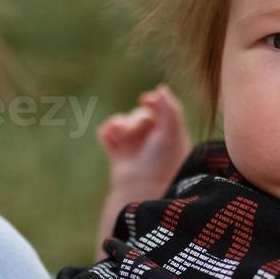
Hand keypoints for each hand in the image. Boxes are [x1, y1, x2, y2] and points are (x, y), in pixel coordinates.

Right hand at [97, 84, 192, 202]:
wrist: (140, 190)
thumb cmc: (162, 163)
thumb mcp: (171, 133)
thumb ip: (170, 109)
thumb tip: (160, 88)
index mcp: (168, 134)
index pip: (159, 109)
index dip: (152, 101)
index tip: (146, 100)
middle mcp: (151, 139)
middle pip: (138, 114)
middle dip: (135, 121)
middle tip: (133, 134)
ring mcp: (133, 146)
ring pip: (122, 121)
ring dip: (119, 125)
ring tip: (121, 137)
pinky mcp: (116, 153)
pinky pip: (107, 132)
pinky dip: (107, 132)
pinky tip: (111, 138)